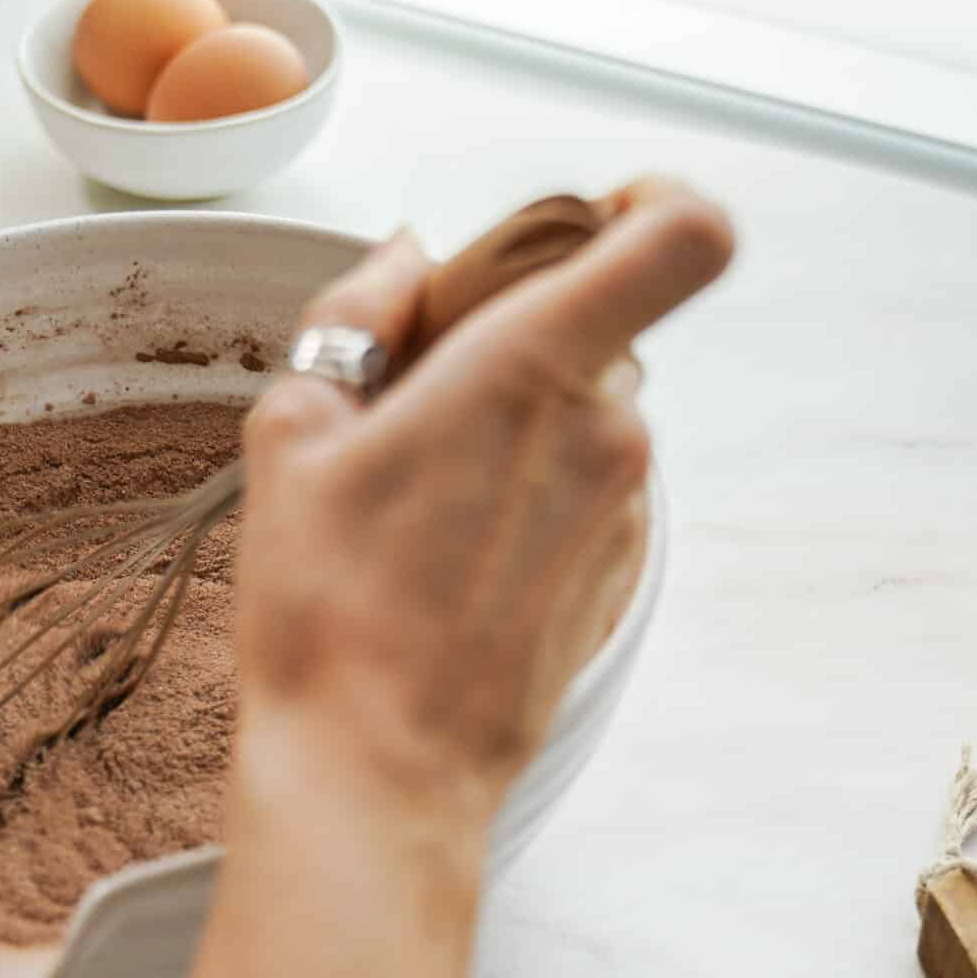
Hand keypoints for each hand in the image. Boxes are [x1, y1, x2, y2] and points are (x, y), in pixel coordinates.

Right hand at [235, 177, 733, 831]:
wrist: (378, 773)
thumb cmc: (326, 608)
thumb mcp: (294, 432)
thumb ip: (357, 312)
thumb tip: (407, 253)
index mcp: (533, 366)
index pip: (683, 235)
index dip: (657, 204)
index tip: (595, 220)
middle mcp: (607, 430)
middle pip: (603, 328)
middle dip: (522, 342)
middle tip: (420, 405)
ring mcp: (623, 510)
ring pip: (588, 417)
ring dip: (521, 431)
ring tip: (419, 506)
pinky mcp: (620, 577)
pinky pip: (587, 496)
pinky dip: (531, 502)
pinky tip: (452, 562)